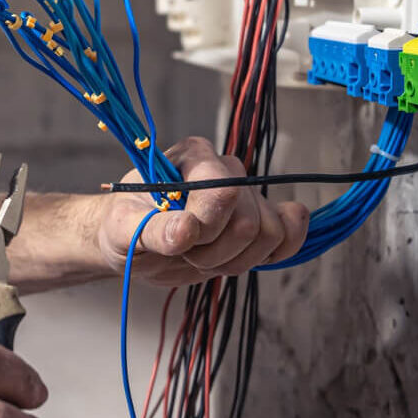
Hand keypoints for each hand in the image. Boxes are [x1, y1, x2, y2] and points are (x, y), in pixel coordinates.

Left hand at [91, 136, 309, 283]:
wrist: (133, 243)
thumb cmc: (125, 226)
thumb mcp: (124, 229)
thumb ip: (153, 229)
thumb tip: (186, 230)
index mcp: (193, 157)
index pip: (224, 191)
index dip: (207, 226)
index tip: (181, 238)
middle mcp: (225, 170)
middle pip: (248, 221)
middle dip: (214, 250)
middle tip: (184, 251)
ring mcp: (246, 197)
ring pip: (270, 234)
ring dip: (234, 259)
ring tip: (201, 256)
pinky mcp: (260, 222)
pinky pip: (292, 231)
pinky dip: (277, 252)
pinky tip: (244, 258)